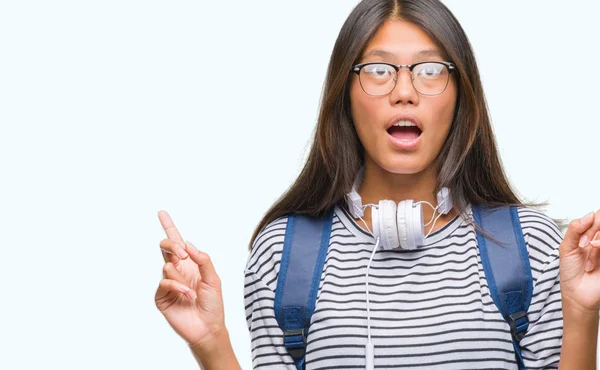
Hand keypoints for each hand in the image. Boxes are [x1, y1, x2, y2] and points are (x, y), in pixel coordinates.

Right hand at [155, 210, 225, 348]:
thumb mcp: (213, 278)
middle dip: (172, 244)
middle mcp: (177, 271)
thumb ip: (202, 260)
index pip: (178, 242)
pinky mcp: (161, 297)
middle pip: (166, 247)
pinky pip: (164, 282)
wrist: (208, 328)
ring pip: (166, 265)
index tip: (162, 213)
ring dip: (181, 275)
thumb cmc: (213, 304)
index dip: (169, 227)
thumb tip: (188, 244)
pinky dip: (176, 286)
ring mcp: (168, 283)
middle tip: (183, 253)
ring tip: (192, 290)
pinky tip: (186, 295)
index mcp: (190, 264)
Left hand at [558, 209, 599, 312]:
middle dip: (592, 231)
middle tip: (583, 244)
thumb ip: (575, 229)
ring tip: (587, 252)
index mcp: (590, 234)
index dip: (591, 222)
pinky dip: (599, 251)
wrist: (576, 293)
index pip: (598, 216)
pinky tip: (592, 265)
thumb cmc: (571, 271)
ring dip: (596, 243)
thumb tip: (590, 215)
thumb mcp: (566, 247)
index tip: (580, 237)